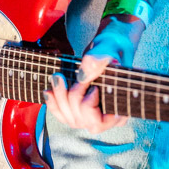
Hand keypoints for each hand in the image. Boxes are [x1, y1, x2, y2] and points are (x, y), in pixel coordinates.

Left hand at [43, 15, 143, 133]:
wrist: (107, 46)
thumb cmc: (113, 48)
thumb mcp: (109, 49)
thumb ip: (98, 59)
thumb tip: (82, 74)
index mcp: (120, 107)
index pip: (98, 122)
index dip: (88, 107)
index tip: (93, 87)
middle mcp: (107, 116)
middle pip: (81, 120)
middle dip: (71, 97)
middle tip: (67, 76)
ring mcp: (92, 115)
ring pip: (69, 118)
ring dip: (59, 99)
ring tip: (57, 78)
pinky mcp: (80, 109)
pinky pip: (63, 114)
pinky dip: (53, 103)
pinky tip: (48, 90)